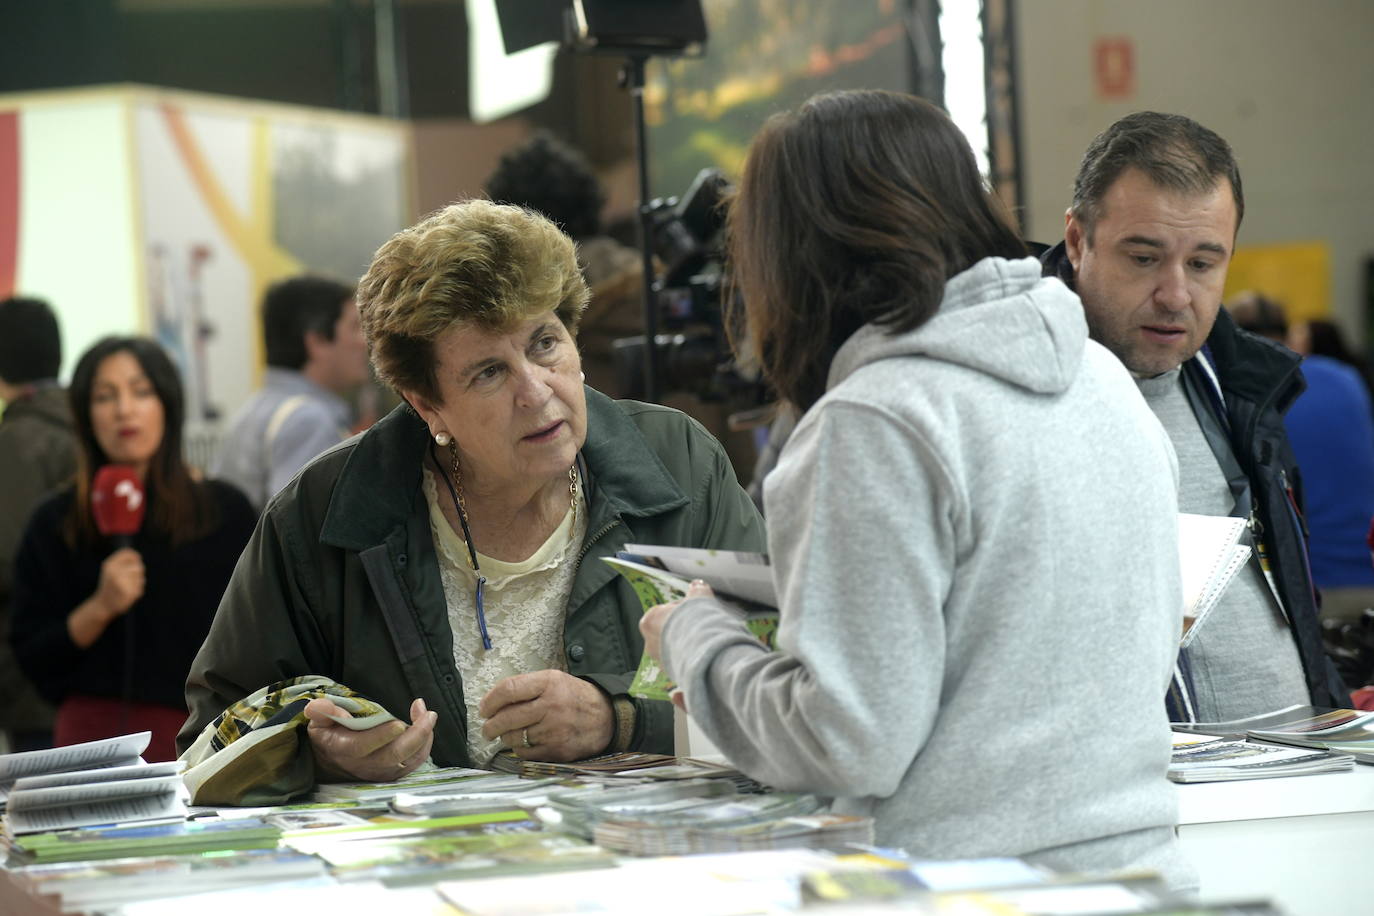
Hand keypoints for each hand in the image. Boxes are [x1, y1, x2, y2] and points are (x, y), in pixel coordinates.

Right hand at [95, 548, 144, 616]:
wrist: (102, 604)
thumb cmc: (109, 584)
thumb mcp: (110, 570)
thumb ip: (122, 561)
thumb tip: (137, 555)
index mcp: (110, 565)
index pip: (129, 553)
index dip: (135, 556)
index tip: (137, 560)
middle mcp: (115, 573)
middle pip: (138, 566)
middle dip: (137, 571)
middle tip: (129, 578)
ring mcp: (123, 583)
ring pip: (140, 577)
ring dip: (137, 581)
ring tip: (127, 586)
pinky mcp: (129, 593)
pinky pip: (140, 587)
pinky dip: (137, 590)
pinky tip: (128, 594)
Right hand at [305, 696, 436, 781]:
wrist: (331, 764)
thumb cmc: (329, 737)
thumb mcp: (319, 723)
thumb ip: (321, 713)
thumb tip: (317, 706)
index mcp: (345, 749)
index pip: (363, 746)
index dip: (382, 736)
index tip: (399, 723)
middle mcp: (365, 764)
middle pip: (394, 755)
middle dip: (416, 735)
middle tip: (429, 714)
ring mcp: (381, 771)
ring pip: (409, 760)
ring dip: (424, 738)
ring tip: (429, 715)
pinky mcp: (393, 773)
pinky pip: (414, 762)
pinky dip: (425, 745)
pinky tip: (426, 726)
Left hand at [479, 670, 612, 761]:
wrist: (607, 717)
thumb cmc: (573, 697)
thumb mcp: (554, 680)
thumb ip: (526, 687)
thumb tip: (492, 702)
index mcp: (549, 683)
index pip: (509, 689)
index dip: (490, 701)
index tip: (484, 709)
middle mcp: (551, 705)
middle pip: (506, 718)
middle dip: (490, 725)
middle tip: (487, 728)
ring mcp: (554, 730)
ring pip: (514, 737)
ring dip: (505, 737)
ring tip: (507, 734)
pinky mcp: (557, 750)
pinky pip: (525, 753)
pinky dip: (520, 749)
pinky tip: (525, 742)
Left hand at [640, 580, 713, 663]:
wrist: (706, 654)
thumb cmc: (697, 624)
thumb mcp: (699, 598)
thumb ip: (697, 590)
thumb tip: (697, 585)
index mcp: (649, 622)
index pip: (666, 610)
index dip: (683, 608)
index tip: (696, 610)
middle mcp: (650, 643)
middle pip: (669, 630)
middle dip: (684, 627)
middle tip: (701, 624)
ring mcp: (661, 661)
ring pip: (675, 647)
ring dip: (688, 643)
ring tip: (705, 638)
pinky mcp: (673, 675)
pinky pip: (682, 662)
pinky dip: (691, 657)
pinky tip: (704, 652)